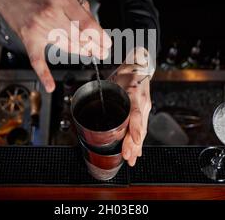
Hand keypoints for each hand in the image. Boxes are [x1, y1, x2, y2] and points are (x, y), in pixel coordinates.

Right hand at [0, 0, 110, 92]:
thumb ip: (78, 3)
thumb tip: (91, 22)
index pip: (87, 24)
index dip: (100, 37)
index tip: (107, 43)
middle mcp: (51, 14)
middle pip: (79, 37)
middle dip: (94, 46)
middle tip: (102, 52)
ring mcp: (39, 27)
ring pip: (66, 46)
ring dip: (80, 52)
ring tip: (90, 54)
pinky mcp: (29, 38)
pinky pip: (37, 59)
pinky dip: (44, 74)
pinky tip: (50, 85)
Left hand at [108, 48, 154, 166]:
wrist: (140, 66)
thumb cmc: (125, 72)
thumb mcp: (112, 80)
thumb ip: (101, 93)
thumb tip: (79, 101)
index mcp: (133, 93)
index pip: (135, 114)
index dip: (135, 129)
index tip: (134, 141)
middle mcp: (141, 103)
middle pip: (139, 127)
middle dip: (134, 144)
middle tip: (128, 158)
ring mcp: (145, 108)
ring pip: (142, 130)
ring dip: (137, 146)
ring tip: (132, 159)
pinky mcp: (145, 111)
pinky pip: (143, 127)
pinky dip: (139, 140)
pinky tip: (137, 150)